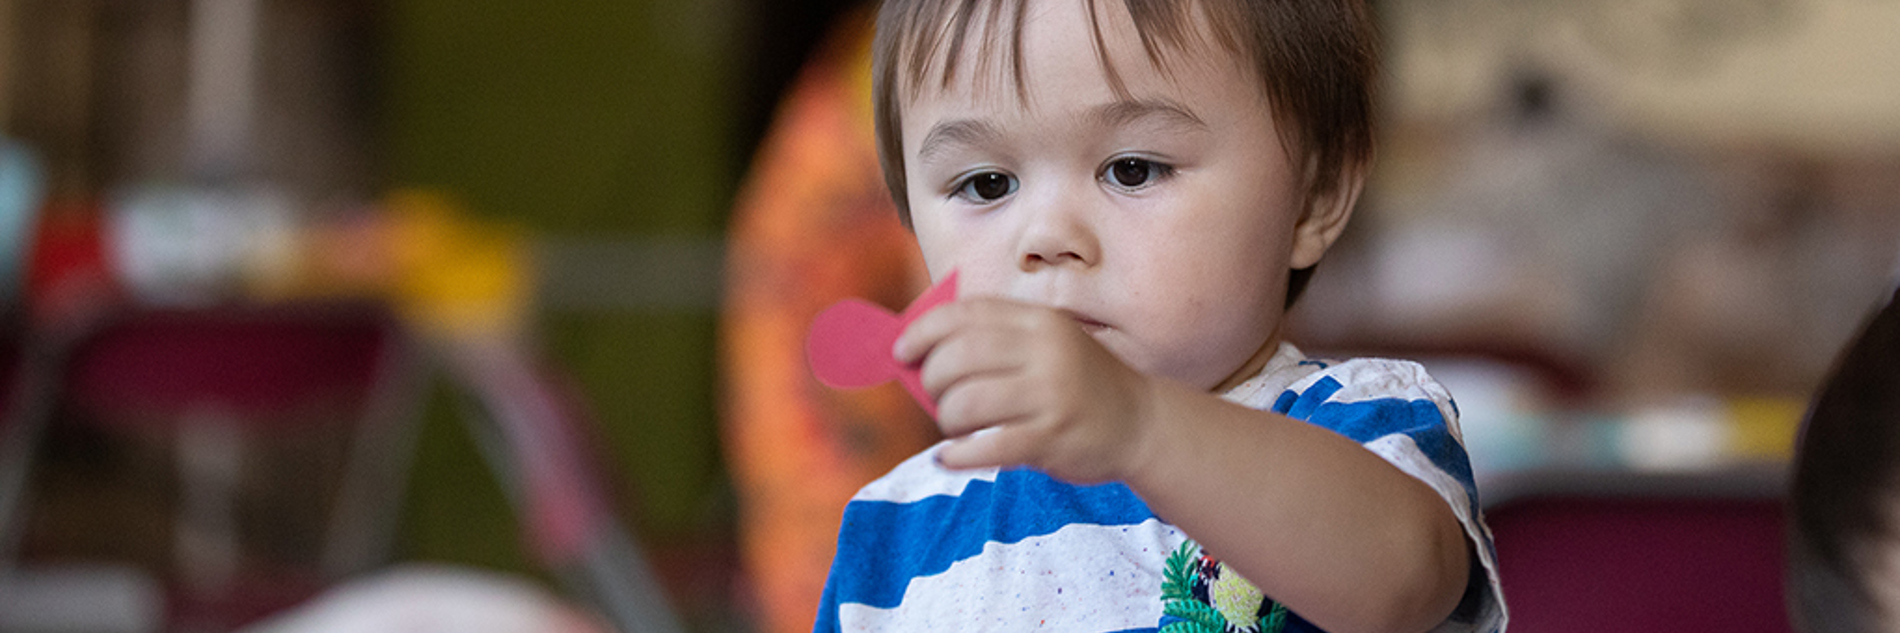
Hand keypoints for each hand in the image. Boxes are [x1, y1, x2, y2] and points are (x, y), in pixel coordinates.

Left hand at [893, 297, 1154, 482]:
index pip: (963, 314)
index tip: (902, 352)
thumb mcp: (1045, 344)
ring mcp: (1049, 395)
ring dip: (947, 420)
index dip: (922, 332)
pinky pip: (985, 448)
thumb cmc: (1076, 383)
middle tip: (938, 398)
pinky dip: (957, 456)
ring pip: (966, 404)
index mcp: (1037, 321)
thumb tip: (918, 356)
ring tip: (957, 429)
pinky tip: (952, 458)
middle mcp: (1044, 351)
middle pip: (957, 358)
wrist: (1140, 422)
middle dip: (932, 380)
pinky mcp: (1051, 438)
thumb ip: (994, 342)